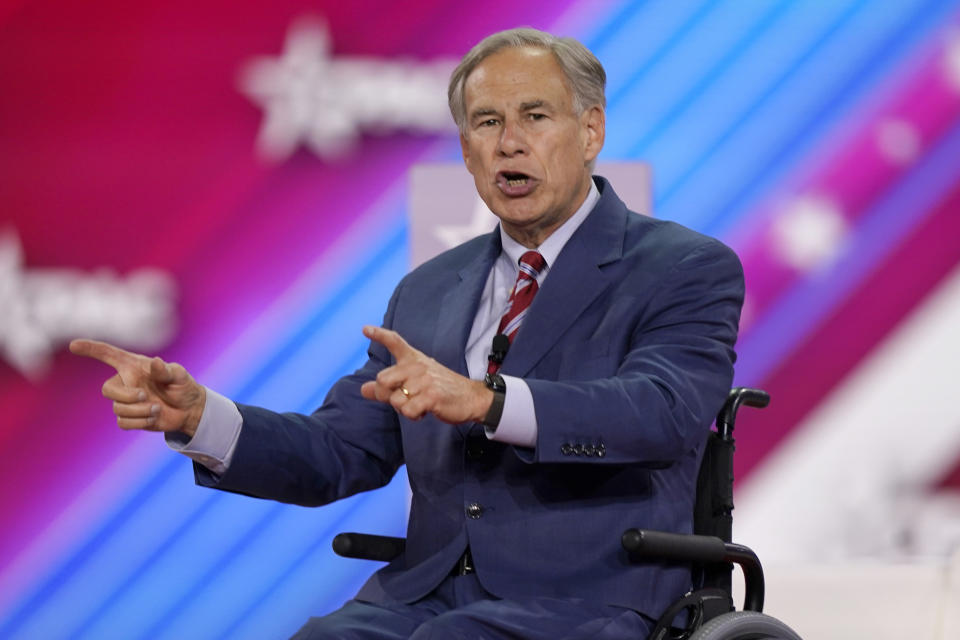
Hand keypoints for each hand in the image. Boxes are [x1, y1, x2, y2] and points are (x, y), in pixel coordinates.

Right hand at [69, 339, 205, 437]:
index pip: (108, 355)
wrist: (188, 409)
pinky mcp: (129, 417)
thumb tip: (156, 362)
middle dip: (126, 396)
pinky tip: (153, 417)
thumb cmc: (182, 386)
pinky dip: (140, 422)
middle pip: (107, 389)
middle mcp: (125, 382)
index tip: (74, 345)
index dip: (91, 349)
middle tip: (146, 396)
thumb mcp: (179, 375)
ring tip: (157, 408)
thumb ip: (166, 370)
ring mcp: (125, 401)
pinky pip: (123, 423)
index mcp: (133, 366)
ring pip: (118, 409)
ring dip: (140, 411)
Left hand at [360, 326, 491, 423]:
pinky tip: (423, 412)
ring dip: (404, 409)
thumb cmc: (441, 389)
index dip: (379, 335)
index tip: (365, 329)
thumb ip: (388, 386)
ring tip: (419, 405)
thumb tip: (363, 389)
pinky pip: (408, 410)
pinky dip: (413, 416)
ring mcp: (425, 381)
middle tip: (402, 399)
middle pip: (383, 379)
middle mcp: (417, 366)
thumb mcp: (414, 383)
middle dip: (386, 395)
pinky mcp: (432, 396)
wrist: (471, 397)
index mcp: (414, 359)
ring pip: (395, 400)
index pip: (395, 342)